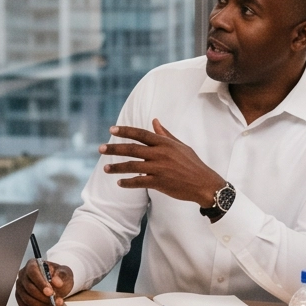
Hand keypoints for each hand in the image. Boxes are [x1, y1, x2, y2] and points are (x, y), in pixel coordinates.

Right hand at [16, 259, 73, 305]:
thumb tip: (56, 281)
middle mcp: (23, 275)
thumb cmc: (58, 276)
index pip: (32, 272)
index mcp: (32, 264)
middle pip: (29, 288)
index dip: (41, 283)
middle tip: (56, 301)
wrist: (57, 284)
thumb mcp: (65, 273)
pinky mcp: (20, 298)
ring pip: (27, 299)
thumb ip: (62, 275)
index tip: (50, 292)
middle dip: (44, 298)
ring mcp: (20, 287)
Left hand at [100, 119, 224, 208]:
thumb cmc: (193, 163)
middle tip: (100, 148)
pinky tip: (119, 182)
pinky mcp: (159, 183)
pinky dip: (128, 182)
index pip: (141, 134)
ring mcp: (159, 168)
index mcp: (165, 143)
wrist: (204, 183)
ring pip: (132, 165)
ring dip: (117, 167)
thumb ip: (165, 134)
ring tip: (105, 168)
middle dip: (114, 148)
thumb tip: (154, 121)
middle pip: (132, 149)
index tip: (112, 130)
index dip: (125, 131)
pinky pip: (139, 182)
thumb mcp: (180, 146)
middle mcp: (160, 154)